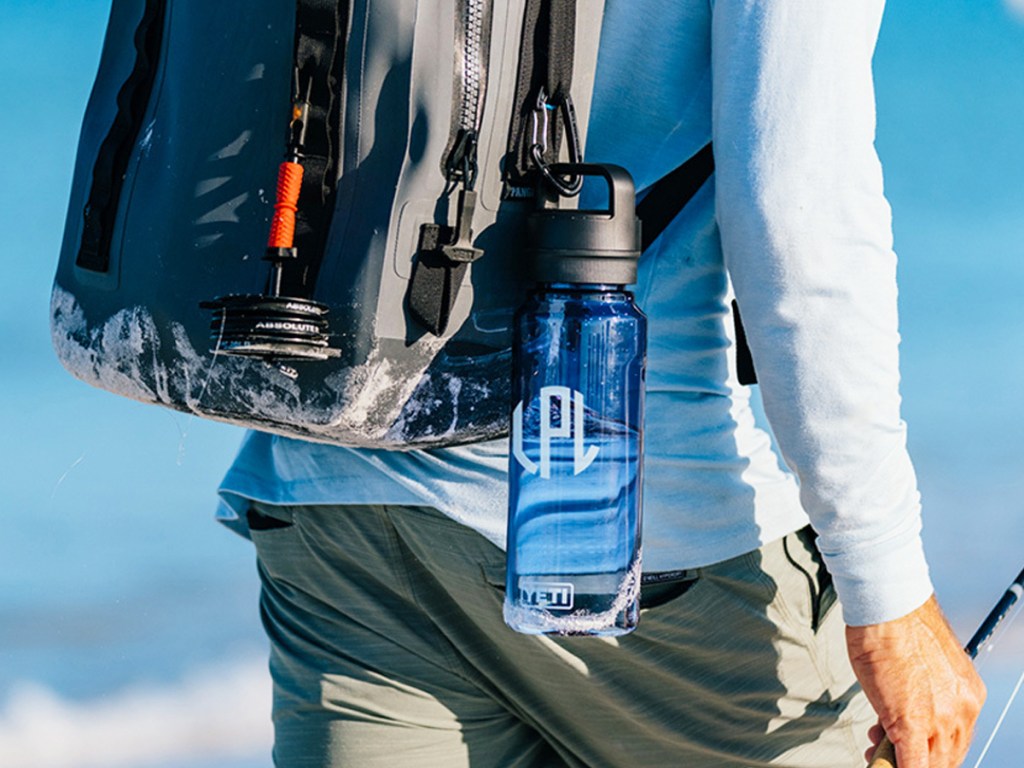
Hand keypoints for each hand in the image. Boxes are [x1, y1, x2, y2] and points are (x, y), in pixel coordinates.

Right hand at [846, 595, 985, 767]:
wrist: (888, 608)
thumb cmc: (895, 627)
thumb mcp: (921, 667)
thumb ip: (923, 697)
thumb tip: (904, 717)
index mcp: (968, 694)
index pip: (955, 738)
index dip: (930, 747)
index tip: (909, 746)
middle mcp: (963, 709)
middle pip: (947, 756)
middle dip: (916, 759)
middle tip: (887, 749)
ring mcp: (941, 719)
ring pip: (931, 763)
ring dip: (901, 762)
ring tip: (876, 745)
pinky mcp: (913, 724)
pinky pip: (913, 766)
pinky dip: (895, 767)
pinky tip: (877, 760)